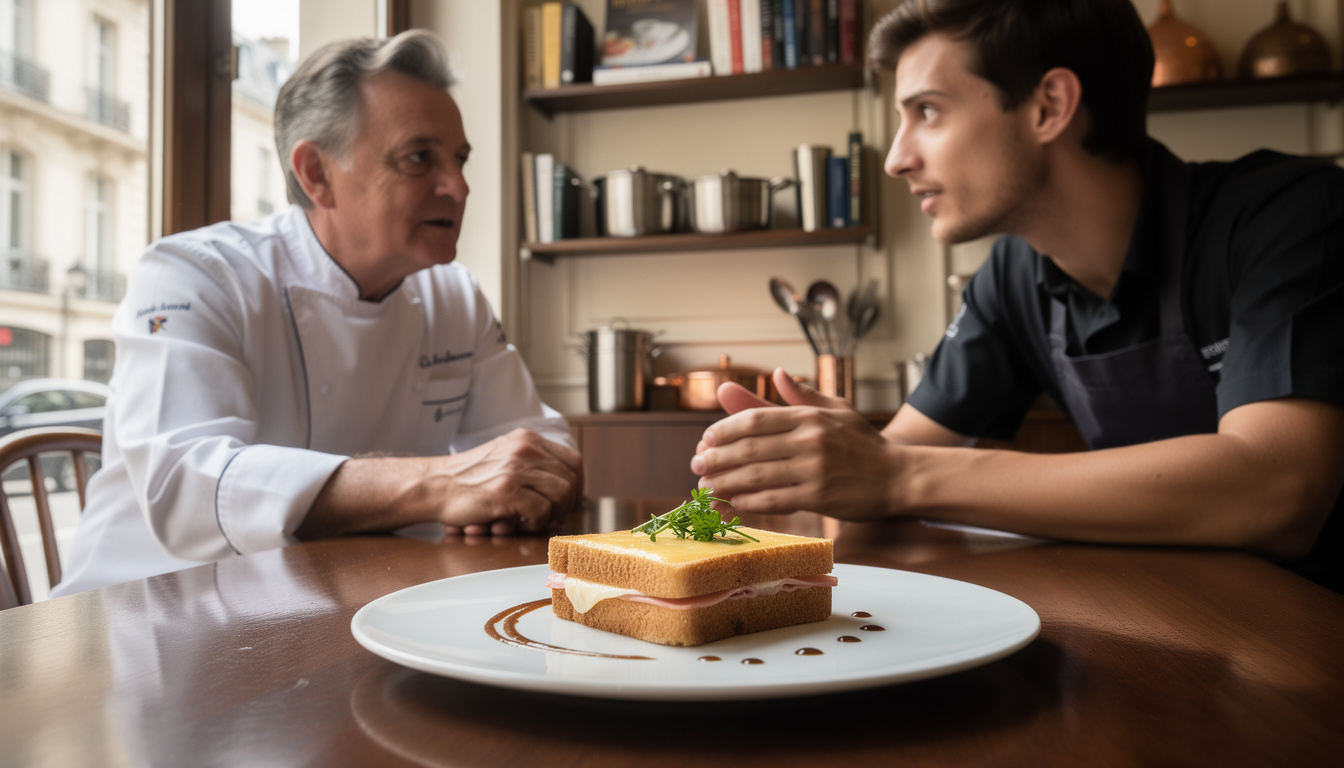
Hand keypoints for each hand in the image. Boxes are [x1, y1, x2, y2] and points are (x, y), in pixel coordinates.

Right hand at [437, 428, 584, 534]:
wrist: (435, 485)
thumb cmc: (468, 477)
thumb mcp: (504, 455)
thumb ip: (532, 461)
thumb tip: (566, 484)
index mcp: (527, 439)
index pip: (574, 460)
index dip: (578, 485)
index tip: (569, 501)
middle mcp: (524, 449)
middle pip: (571, 479)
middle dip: (567, 504)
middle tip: (552, 516)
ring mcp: (515, 469)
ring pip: (561, 495)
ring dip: (553, 514)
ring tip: (536, 520)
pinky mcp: (506, 491)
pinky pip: (542, 511)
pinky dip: (537, 523)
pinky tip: (522, 523)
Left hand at [691, 368, 896, 520]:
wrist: (898, 476)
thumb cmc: (863, 444)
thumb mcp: (836, 410)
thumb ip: (801, 396)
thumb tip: (778, 374)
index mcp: (808, 415)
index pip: (754, 419)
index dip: (724, 430)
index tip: (705, 440)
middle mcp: (808, 439)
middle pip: (748, 447)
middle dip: (716, 457)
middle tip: (695, 465)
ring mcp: (813, 469)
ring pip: (755, 475)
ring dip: (724, 482)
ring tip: (705, 488)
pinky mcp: (818, 496)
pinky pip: (773, 500)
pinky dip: (747, 503)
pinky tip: (732, 504)